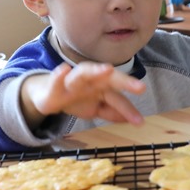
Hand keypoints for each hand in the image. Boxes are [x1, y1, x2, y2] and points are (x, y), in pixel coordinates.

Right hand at [22, 62, 146, 126]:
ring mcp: (73, 81)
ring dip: (96, 70)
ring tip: (107, 69)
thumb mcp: (96, 108)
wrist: (49, 95)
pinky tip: (63, 70)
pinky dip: (59, 75)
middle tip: (140, 87)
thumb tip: (131, 119)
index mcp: (102, 87)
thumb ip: (112, 112)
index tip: (139, 120)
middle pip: (109, 79)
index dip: (129, 109)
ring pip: (85, 73)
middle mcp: (91, 81)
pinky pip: (56, 80)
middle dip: (124, 81)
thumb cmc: (77, 98)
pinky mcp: (54, 85)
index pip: (118, 97)